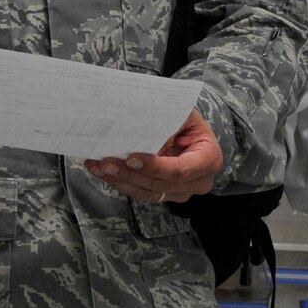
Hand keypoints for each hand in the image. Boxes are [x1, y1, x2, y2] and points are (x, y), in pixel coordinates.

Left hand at [86, 110, 222, 203]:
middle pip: (160, 184)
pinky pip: (140, 193)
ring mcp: (181, 192)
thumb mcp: (182, 113)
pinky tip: (102, 171)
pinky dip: (121, 182)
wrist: (190, 130)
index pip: (180, 170)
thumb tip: (139, 134)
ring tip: (98, 166)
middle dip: (130, 174)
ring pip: (147, 192)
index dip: (155, 167)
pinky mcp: (164, 194)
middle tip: (105, 162)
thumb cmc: (187, 119)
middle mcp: (198, 181)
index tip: (131, 157)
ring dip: (120, 180)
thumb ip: (167, 122)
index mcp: (209, 159)